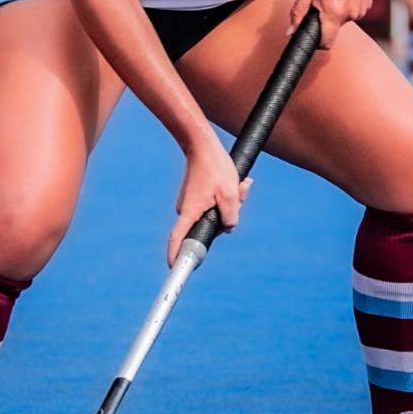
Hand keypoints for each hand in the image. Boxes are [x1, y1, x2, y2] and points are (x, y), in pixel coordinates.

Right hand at [166, 134, 248, 265]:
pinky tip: (235, 182)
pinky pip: (213, 205)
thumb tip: (229, 228)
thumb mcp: (231, 195)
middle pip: (210, 226)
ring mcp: (191, 204)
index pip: (178, 238)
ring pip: (215, 214)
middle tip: (240, 192)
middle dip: (229, 215)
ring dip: (231, 203)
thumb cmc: (216, 168)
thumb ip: (231, 217)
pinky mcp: (195, 197)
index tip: (172, 268)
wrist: (203, 145)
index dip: (175, 255)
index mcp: (191, 212)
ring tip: (239, 184)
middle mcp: (187, 210)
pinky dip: (226, 197)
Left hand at [290, 0, 373, 48]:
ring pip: (343, 20)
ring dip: (335, 12)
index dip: (317, 42)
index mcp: (334, 13)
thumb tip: (290, 32)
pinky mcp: (367, 5)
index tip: (311, 34)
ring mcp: (361, 11)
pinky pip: (352, 12)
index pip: (326, 43)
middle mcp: (350, 16)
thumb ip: (298, 12)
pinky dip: (345, 6)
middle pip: (333, 29)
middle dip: (324, 19)